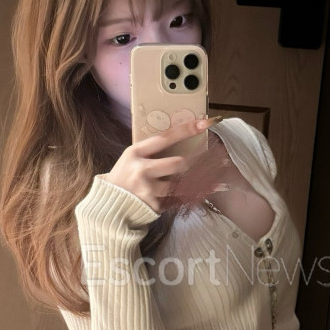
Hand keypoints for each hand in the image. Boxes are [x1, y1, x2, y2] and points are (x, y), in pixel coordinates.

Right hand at [101, 117, 227, 213]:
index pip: (165, 138)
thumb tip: (181, 136)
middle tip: (218, 158)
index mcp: (135, 153)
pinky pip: (179, 199)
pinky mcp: (154, 206)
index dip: (186, 130)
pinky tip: (208, 192)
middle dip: (200, 161)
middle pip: (179, 164)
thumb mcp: (132, 158)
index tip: (204, 123)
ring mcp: (148, 191)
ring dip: (203, 181)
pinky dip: (194, 196)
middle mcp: (141, 171)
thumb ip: (152, 150)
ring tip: (220, 179)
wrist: (109, 206)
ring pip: (183, 184)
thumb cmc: (125, 177)